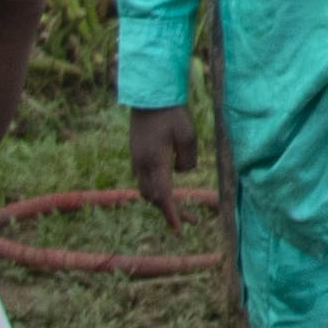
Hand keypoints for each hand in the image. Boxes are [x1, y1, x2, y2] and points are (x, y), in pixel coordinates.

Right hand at [128, 104, 199, 222]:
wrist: (149, 98)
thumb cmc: (171, 115)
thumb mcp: (187, 136)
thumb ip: (188, 159)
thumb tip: (183, 173)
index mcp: (154, 163)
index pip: (163, 196)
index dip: (172, 214)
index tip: (179, 229)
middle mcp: (142, 165)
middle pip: (153, 197)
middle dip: (170, 211)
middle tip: (191, 220)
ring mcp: (137, 160)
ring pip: (147, 189)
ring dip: (162, 200)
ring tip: (179, 207)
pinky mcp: (136, 154)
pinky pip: (144, 179)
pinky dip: (156, 187)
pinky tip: (168, 184)